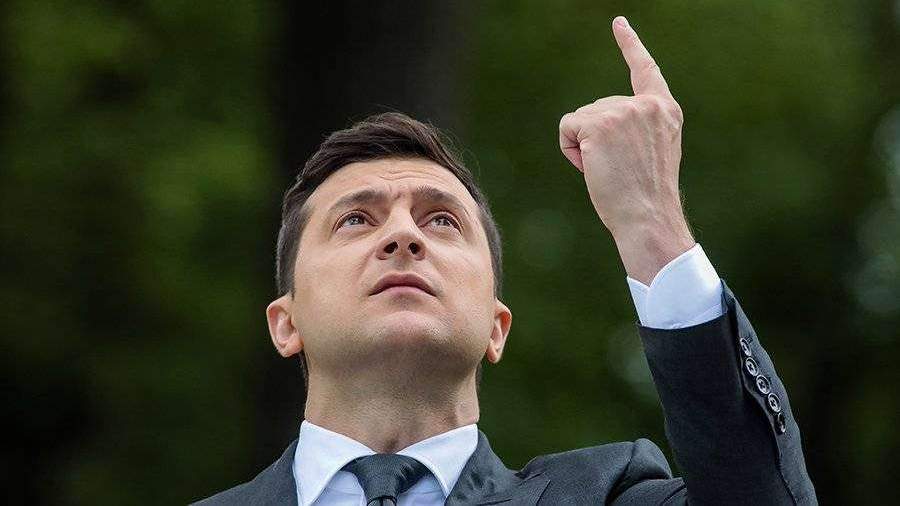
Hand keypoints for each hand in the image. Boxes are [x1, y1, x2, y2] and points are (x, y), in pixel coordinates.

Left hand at [558, 16, 694, 283]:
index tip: (618, 23)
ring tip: (608, 171)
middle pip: (597, 108)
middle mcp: (646, 105)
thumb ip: (635, 128)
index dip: (630, 45)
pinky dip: (570, 149)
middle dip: (595, 139)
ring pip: (580, 120)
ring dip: (583, 147)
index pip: (645, 70)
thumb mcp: (650, 153)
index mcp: (665, 112)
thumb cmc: (645, 198)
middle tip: (617, 170)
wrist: (648, 217)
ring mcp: (623, 111)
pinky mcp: (599, 122)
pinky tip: (591, 167)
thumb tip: (596, 124)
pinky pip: (568, 128)